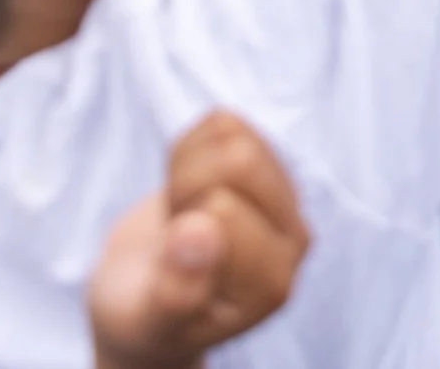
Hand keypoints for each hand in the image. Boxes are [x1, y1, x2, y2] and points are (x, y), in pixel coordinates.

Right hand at [89, 112, 308, 368]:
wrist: (145, 300)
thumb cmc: (148, 317)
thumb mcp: (151, 319)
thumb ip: (177, 289)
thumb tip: (199, 230)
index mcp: (272, 283)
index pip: (223, 206)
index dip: (181, 229)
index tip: (174, 267)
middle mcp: (293, 238)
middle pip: (238, 160)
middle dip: (186, 192)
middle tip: (177, 237)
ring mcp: (284, 199)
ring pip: (231, 134)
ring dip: (186, 171)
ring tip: (181, 216)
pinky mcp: (267, 165)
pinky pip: (221, 122)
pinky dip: (187, 151)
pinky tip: (185, 191)